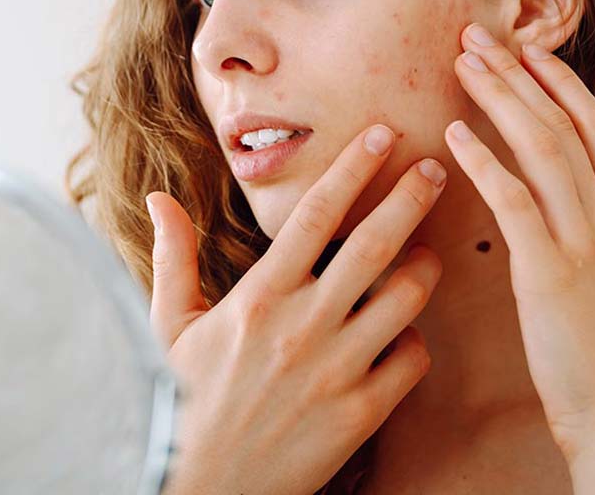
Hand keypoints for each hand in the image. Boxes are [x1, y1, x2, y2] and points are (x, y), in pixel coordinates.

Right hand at [146, 124, 445, 494]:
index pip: (317, 214)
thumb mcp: (168, 324)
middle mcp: (303, 325)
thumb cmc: (181, 399)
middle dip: (411, 197)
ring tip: (429, 251)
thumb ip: (172, 255)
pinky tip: (406, 331)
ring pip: (404, 299)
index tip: (382, 135)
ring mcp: (336, 371)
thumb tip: (158, 197)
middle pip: (374, 244)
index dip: (354, 168)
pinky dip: (416, 340)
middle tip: (437, 167)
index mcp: (260, 295)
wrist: (200, 489)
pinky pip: (410, 362)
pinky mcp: (360, 416)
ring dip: (426, 266)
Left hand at [445, 21, 594, 464]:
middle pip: (563, 124)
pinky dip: (484, 161)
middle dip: (520, 75)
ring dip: (501, 99)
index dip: (562, 83)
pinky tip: (455, 135)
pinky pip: (514, 201)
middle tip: (480, 37)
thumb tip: (548, 203)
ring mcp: (584, 242)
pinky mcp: (552, 273)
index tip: (529, 49)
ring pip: (543, 148)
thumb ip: (584, 234)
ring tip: (465, 64)